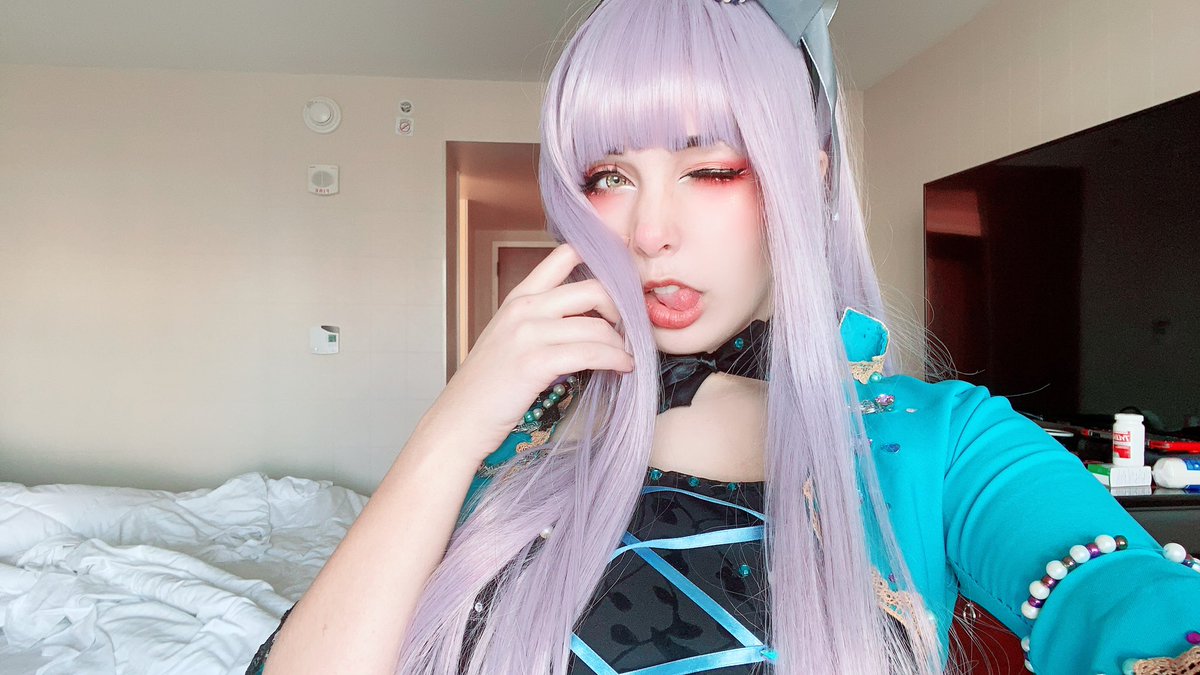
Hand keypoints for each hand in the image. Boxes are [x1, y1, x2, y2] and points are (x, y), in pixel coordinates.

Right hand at [422, 244, 632, 461]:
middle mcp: (524, 307)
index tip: (624, 280)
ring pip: (597, 325)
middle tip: (630, 331)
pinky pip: (591, 352)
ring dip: (622, 344)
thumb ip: (542, 321)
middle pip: (593, 288)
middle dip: (622, 310)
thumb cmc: (488, 386)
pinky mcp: (535, 362)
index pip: (565, 254)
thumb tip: (591, 320)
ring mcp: (527, 333)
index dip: (602, 259)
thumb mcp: (510, 338)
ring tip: (627, 358)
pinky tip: (623, 368)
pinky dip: (615, 360)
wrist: (459, 419)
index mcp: (519, 297)